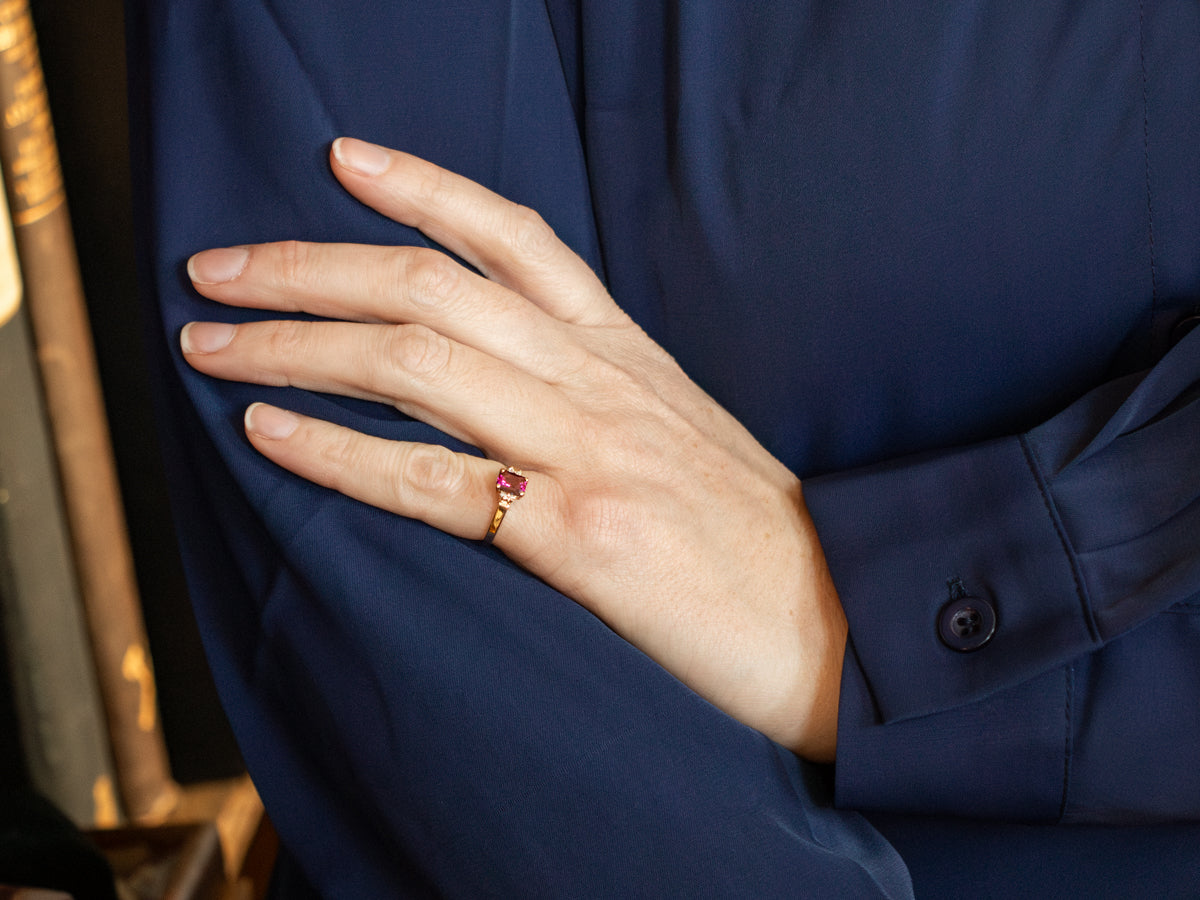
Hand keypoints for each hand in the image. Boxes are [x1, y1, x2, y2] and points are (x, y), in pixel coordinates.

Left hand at [181, 138, 846, 760]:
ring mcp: (592, 455)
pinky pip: (434, 482)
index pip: (514, 240)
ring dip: (295, 343)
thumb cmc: (758, 544)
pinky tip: (269, 430)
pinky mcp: (582, 540)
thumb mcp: (685, 435)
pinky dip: (338, 452)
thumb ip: (603, 395)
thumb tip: (512, 384)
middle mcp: (602, 385)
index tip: (342, 162)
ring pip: (417, 366)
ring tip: (209, 339)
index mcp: (627, 358)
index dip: (422, 189)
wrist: (847, 630)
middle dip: (309, 267)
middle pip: (432, 288)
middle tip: (217, 266)